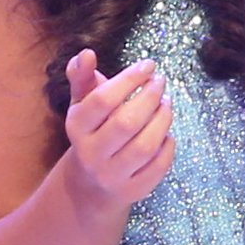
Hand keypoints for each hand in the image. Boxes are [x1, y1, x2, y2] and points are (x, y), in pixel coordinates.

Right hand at [63, 47, 174, 212]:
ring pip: (145, 146)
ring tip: (167, 104)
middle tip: (161, 83)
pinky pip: (158, 166)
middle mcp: (90, 153)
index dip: (130, 79)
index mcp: (76, 127)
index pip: (103, 100)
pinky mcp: (132, 190)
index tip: (149, 65)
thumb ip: (82, 77)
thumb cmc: (92, 132)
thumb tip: (86, 54)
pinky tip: (167, 133)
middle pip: (126, 123)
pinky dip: (167, 146)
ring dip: (162, 120)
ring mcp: (112, 175)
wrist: (91, 183)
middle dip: (150, 98)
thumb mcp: (82, 104)